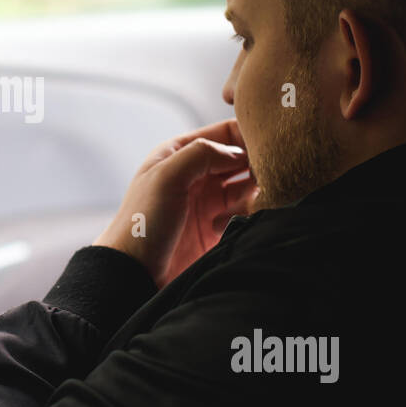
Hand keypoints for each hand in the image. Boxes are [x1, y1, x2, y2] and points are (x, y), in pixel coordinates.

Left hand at [94, 119, 257, 288]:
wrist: (135, 274)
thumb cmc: (141, 223)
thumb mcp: (166, 177)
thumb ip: (202, 153)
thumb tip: (240, 153)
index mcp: (181, 153)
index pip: (225, 132)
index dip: (248, 134)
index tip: (270, 144)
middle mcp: (198, 174)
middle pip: (243, 158)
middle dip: (257, 165)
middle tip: (266, 177)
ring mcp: (210, 201)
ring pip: (249, 186)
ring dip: (254, 192)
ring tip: (244, 205)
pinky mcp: (220, 227)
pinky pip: (248, 212)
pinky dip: (251, 213)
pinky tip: (231, 224)